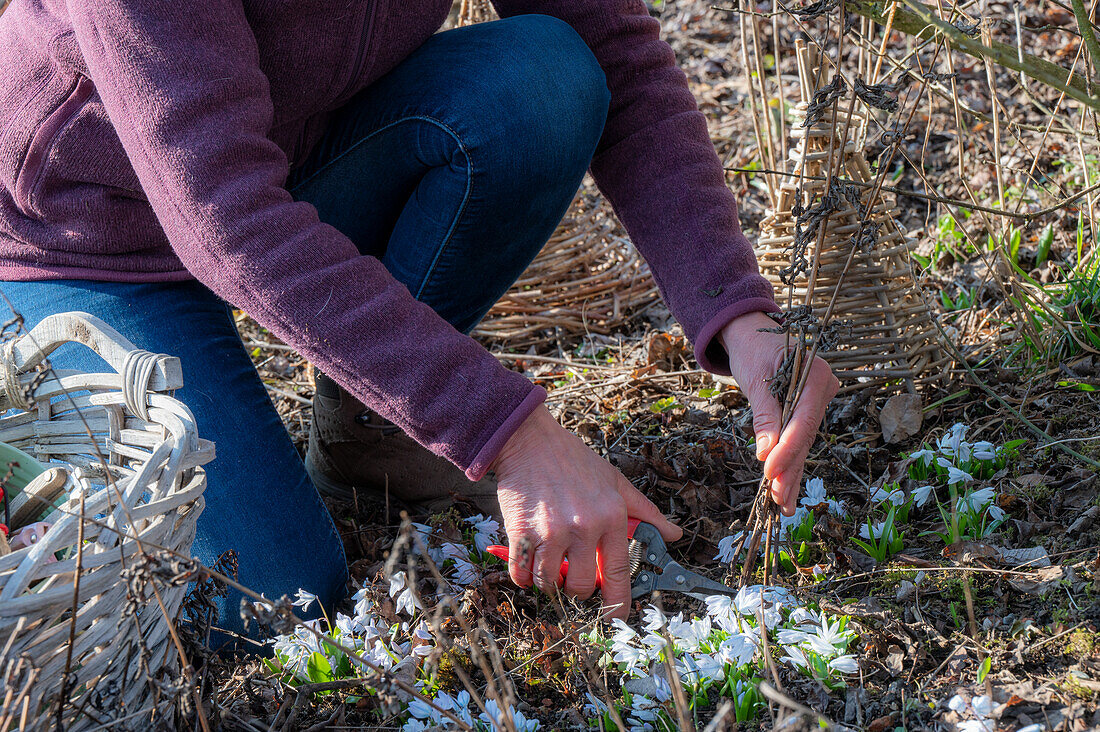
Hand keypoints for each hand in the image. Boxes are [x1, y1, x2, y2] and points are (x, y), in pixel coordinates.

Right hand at [489, 405, 681, 618]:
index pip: (620, 573)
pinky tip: (528, 562)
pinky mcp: (521, 532)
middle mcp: (583, 527)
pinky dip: (524, 576)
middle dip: (577, 590)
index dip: (619, 603)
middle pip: (582, 587)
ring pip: (550, 584)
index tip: (617, 617)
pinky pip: (522, 574)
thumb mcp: (615, 482)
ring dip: (549, 583)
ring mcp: (550, 532)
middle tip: (573, 576)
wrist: (529, 439)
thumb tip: (675, 534)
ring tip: (549, 565)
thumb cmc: (573, 460)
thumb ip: (646, 512)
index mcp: (611, 517)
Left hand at [720, 311, 838, 515]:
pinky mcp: (805, 414)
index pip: (804, 421)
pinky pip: (797, 442)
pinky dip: (789, 465)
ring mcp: (817, 404)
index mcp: (816, 376)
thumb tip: (766, 452)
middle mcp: (823, 391)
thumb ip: (764, 414)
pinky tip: (784, 492)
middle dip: (790, 469)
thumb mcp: (756, 378)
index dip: (788, 448)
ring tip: (783, 506)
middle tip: (777, 498)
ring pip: (803, 445)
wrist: (752, 335)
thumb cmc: (753, 349)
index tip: (769, 470)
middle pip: (806, 438)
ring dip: (791, 475)